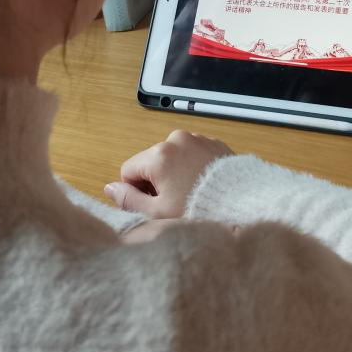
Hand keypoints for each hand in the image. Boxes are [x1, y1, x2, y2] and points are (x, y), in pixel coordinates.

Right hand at [105, 129, 233, 218]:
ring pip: (171, 157)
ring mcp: (197, 138)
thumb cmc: (198, 210)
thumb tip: (109, 188)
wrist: (242, 203)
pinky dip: (192, 167)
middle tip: (173, 202)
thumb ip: (128, 200)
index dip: (135, 190)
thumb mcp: (157, 213)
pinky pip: (191, 154)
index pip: (128, 170)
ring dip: (174, 173)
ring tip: (190, 194)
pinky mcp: (213, 142)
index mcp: (158, 155)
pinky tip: (202, 184)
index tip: (152, 204)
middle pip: (150, 161)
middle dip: (156, 181)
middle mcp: (175, 140)